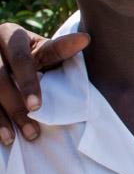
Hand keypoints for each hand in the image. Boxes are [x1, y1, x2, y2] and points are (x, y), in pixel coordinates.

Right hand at [0, 23, 88, 144]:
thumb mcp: (43, 51)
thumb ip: (59, 50)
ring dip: (0, 118)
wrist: (4, 60)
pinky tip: (1, 136)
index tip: (36, 107)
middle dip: (15, 107)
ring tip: (13, 138)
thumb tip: (86, 39)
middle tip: (32, 130)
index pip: (21, 59)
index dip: (28, 83)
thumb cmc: (32, 57)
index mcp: (11, 35)